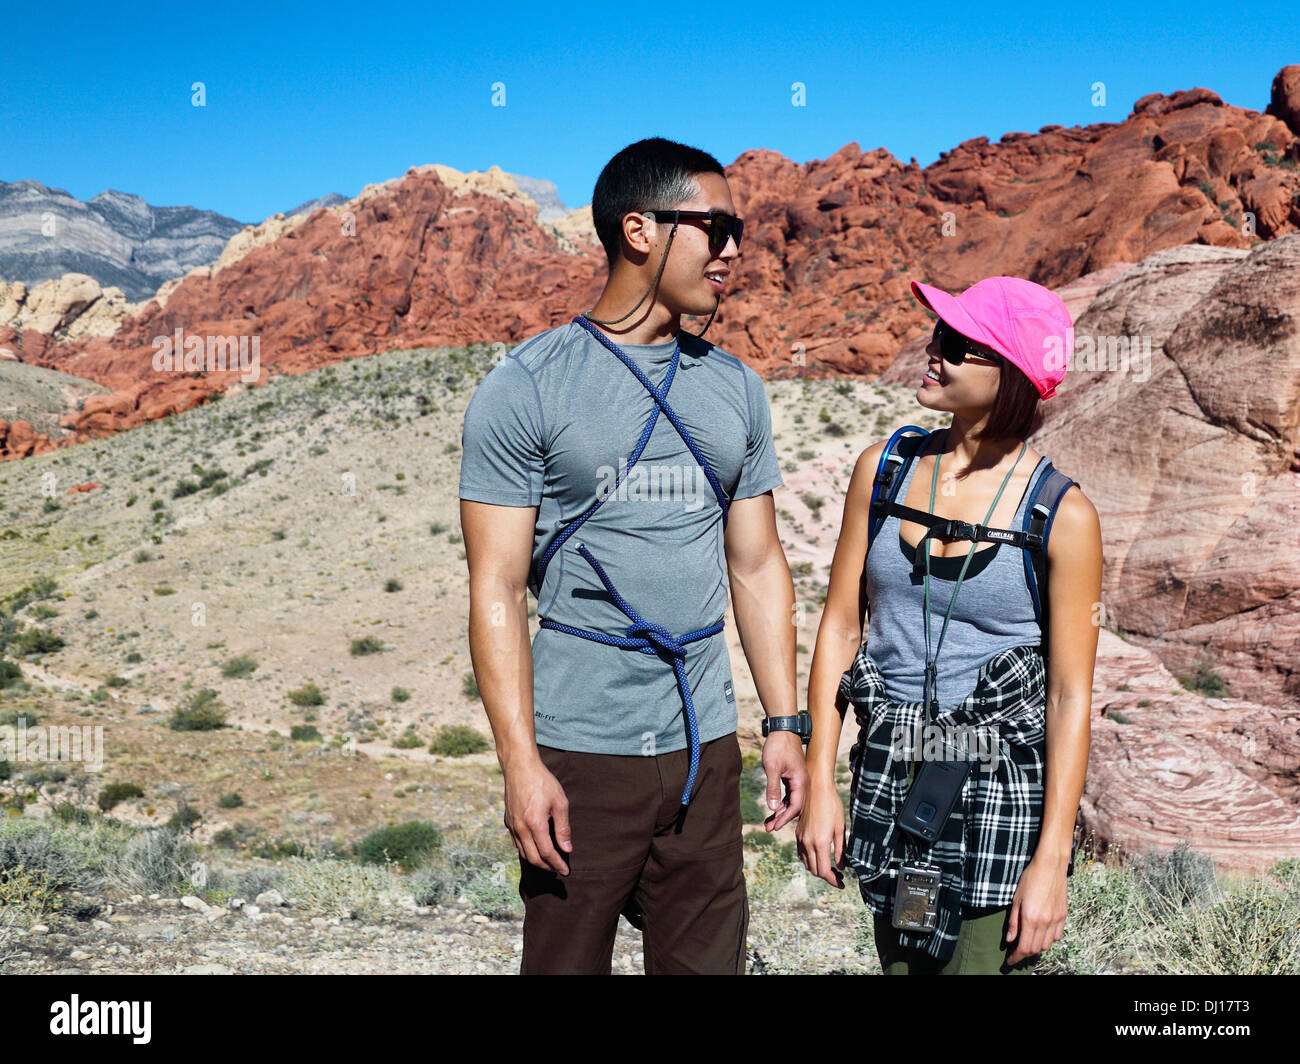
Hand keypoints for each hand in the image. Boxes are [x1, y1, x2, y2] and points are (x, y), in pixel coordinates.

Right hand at [502, 758, 571, 874]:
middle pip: (533, 858)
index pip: (547, 853)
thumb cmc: (542, 782)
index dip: (557, 864)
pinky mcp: (508, 821)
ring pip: (523, 853)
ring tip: (549, 862)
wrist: (520, 767)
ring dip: (537, 861)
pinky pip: (517, 843)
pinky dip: (527, 850)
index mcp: (535, 824)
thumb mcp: (560, 802)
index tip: (565, 871)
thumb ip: (563, 828)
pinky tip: (536, 848)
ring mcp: (512, 825)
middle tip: (558, 869)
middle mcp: (521, 828)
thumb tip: (567, 848)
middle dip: (547, 867)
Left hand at [761, 731, 807, 830]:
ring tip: (768, 823)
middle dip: (781, 818)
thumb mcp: (772, 768)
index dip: (785, 818)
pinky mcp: (792, 777)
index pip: (795, 806)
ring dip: (780, 812)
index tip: (774, 827)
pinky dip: (780, 803)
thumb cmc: (777, 747)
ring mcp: (798, 780)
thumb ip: (773, 788)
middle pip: (794, 806)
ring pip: (790, 801)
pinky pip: (788, 794)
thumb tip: (773, 808)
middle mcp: (802, 783)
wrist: (782, 729)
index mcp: (801, 781)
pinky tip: (772, 810)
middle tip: (768, 828)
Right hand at [795, 776, 845, 887]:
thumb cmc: (832, 805)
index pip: (824, 871)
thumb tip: (841, 866)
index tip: (842, 884)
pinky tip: (819, 857)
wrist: (816, 788)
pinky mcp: (798, 834)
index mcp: (820, 842)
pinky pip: (801, 854)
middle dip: (827, 877)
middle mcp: (808, 843)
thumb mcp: (840, 828)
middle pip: (815, 870)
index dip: (833, 881)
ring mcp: (801, 838)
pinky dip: (810, 860)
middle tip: (839, 877)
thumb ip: (841, 849)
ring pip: (807, 863)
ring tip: (831, 868)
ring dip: (818, 869)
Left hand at [1005, 854, 1068, 964]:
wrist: (1050, 866)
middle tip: (1016, 952)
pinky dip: (1048, 940)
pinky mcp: (1063, 916)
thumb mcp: (1016, 899)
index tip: (1009, 961)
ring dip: (1036, 948)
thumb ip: (1013, 922)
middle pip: (1036, 949)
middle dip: (1024, 954)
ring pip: (1047, 945)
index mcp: (1031, 918)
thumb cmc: (1030, 879)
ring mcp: (1056, 920)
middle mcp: (1045, 922)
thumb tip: (1010, 940)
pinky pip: (1057, 936)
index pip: (1024, 947)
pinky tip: (1041, 935)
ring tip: (1027, 943)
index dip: (1016, 957)